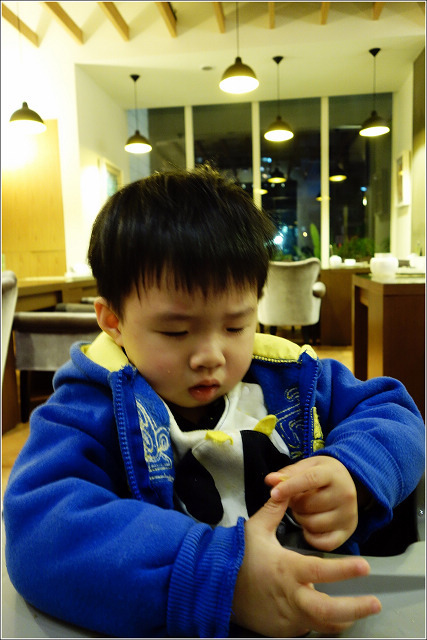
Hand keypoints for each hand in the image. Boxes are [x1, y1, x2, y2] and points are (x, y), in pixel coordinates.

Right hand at [231, 494, 380, 636]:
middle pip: (328, 610)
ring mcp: (287, 617)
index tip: (364, 566)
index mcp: (285, 569)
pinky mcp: (283, 630)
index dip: (344, 570)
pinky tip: (330, 614)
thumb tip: (285, 489)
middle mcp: (290, 596)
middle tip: (374, 602)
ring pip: (323, 624)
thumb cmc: (238, 556)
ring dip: (343, 618)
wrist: (215, 587)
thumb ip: (275, 510)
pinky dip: (321, 622)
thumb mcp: (255, 529)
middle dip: (354, 608)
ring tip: (358, 610)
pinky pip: (308, 628)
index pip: (320, 570)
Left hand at [265, 455, 358, 550]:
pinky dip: (310, 536)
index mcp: (334, 474)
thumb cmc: (321, 474)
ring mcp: (348, 515)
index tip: (274, 493)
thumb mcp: (306, 467)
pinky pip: (322, 542)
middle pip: (308, 505)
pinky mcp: (347, 533)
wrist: (346, 484)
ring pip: (312, 524)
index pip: (310, 479)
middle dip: (295, 504)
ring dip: (301, 519)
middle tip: (296, 499)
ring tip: (304, 510)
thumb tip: (271, 480)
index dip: (289, 487)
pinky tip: (309, 525)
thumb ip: (288, 474)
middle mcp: (345, 495)